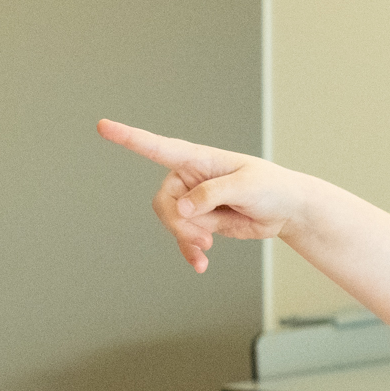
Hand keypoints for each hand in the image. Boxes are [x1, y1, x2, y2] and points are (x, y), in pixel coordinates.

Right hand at [96, 119, 312, 272]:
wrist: (287, 209)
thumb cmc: (270, 186)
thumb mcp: (245, 185)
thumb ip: (211, 194)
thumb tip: (181, 208)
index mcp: (197, 158)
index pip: (156, 147)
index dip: (128, 137)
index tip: (102, 126)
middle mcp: (189, 177)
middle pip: (163, 201)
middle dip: (178, 224)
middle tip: (203, 238)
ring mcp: (194, 200)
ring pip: (172, 222)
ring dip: (186, 239)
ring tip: (207, 249)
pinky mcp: (201, 221)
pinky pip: (184, 238)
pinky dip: (189, 251)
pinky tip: (200, 264)